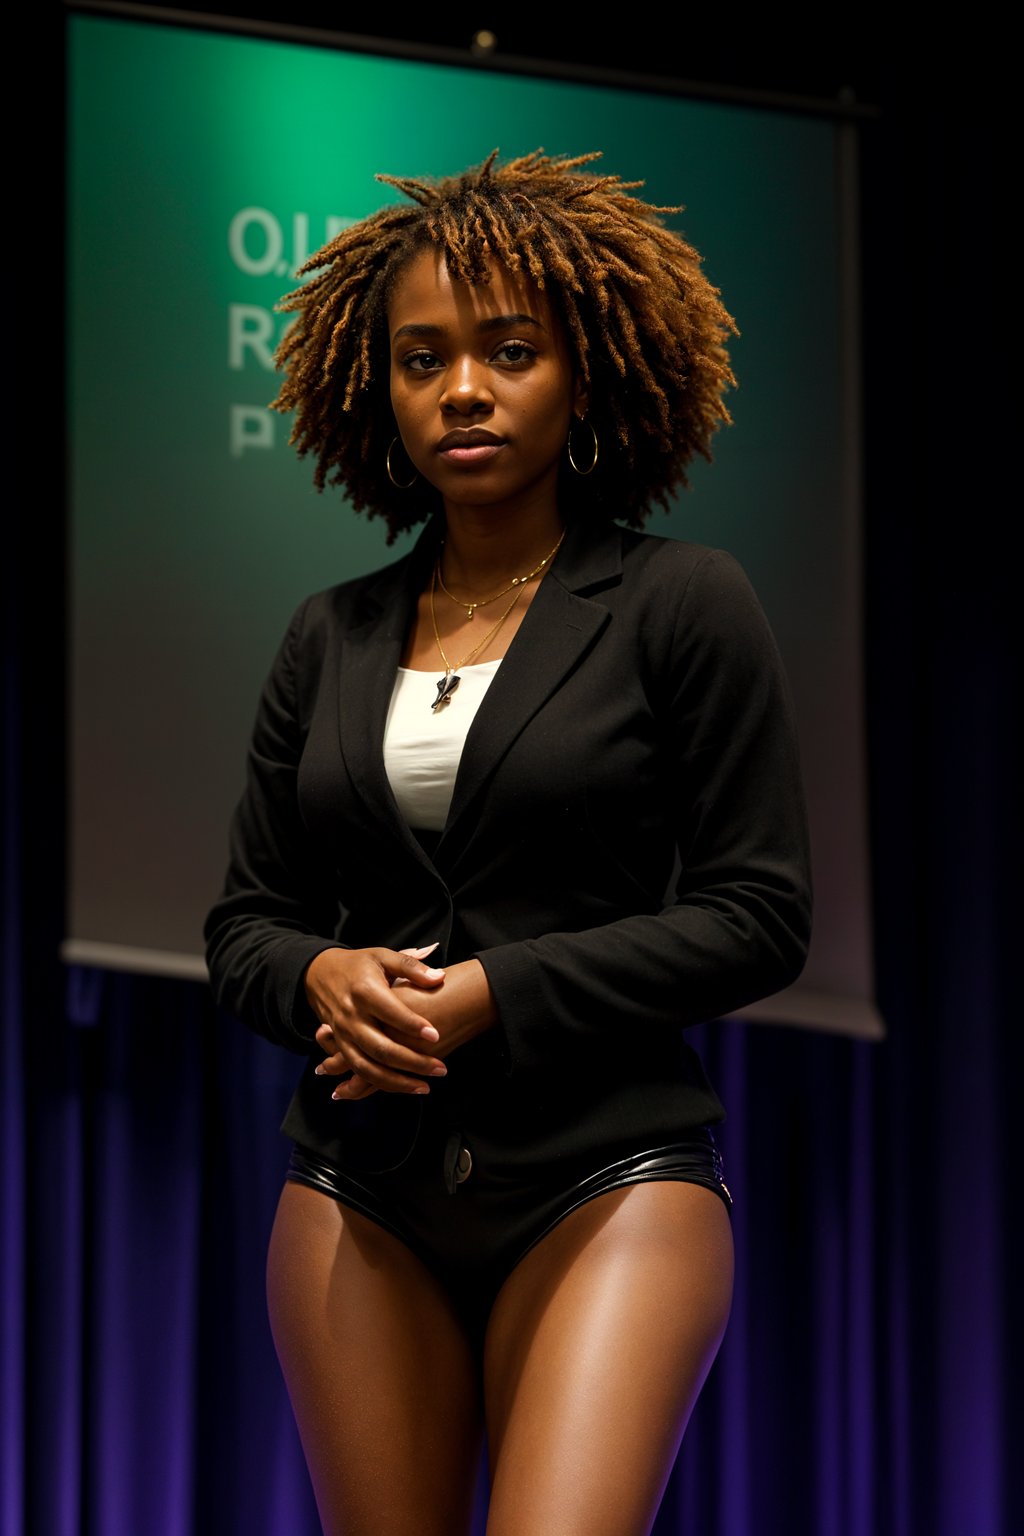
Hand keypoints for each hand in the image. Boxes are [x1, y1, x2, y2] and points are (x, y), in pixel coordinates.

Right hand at [307, 944, 446, 1098]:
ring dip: (396, 1082)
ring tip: (425, 1087)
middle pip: (382, 1048)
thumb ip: (411, 966)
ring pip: (368, 1068)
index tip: (436, 1035)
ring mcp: (343, 1035)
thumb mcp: (383, 956)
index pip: (391, 1013)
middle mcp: (351, 1016)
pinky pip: (359, 1071)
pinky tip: (402, 1087)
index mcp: (364, 991)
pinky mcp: (340, 1046)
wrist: (320, 973)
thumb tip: (440, 977)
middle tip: (441, 1069)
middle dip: (413, 1063)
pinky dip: (379, 1084)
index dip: (413, 1026)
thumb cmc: (359, 965)